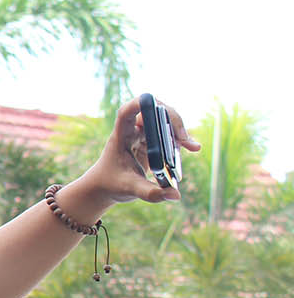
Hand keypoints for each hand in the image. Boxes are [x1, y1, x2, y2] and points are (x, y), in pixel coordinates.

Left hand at [80, 96, 201, 204]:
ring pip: (164, 121)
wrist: (105, 186)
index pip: (126, 112)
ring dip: (179, 131)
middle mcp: (132, 131)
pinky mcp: (151, 141)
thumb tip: (175, 195)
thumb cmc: (111, 184)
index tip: (153, 103)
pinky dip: (180, 140)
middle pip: (153, 112)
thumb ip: (151, 193)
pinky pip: (168, 134)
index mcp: (120, 136)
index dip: (139, 103)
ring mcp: (142, 134)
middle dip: (172, 120)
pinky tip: (192, 148)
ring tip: (191, 147)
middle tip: (183, 138)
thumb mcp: (129, 190)